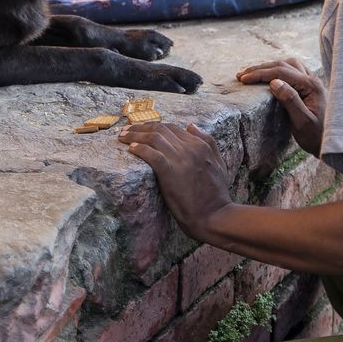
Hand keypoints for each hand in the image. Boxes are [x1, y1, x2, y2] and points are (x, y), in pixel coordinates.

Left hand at [119, 122, 231, 240]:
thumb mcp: (219, 163)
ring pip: (154, 138)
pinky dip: (140, 148)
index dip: (155, 125)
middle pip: (161, 129)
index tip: (142, 127)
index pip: (173, 127)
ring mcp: (180, 160)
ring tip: (123, 136)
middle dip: (141, 127)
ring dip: (136, 135)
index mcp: (200, 145)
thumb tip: (191, 125)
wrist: (215, 216)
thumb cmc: (217, 194)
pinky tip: (131, 149)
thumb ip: (208, 142)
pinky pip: (152, 154)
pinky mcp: (170, 173)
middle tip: (127, 129)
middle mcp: (190, 149)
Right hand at [236, 58, 325, 155]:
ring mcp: (313, 82)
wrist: (335, 145)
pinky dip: (279, 70)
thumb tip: (274, 82)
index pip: (281, 72)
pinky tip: (271, 76)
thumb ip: (290, 101)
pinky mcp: (311, 87)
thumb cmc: (318, 137)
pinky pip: (293, 70)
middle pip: (283, 64)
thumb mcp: (302, 122)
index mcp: (310, 86)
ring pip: (289, 64)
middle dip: (260, 68)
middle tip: (242, 75)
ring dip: (270, 66)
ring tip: (253, 73)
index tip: (243, 79)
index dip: (260, 74)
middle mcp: (313, 79)